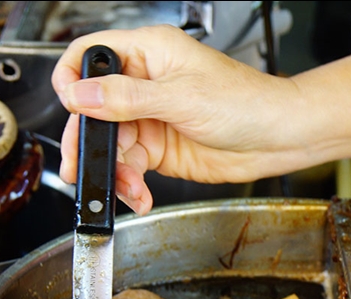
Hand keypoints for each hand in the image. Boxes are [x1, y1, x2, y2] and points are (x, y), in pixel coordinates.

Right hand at [52, 25, 304, 213]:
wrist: (279, 138)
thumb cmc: (247, 102)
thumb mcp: (182, 97)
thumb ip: (128, 98)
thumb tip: (82, 94)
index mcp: (149, 53)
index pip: (92, 56)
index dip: (74, 79)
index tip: (72, 107)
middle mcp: (146, 83)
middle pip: (94, 108)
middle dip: (87, 140)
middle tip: (80, 165)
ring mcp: (152, 117)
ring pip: (111, 143)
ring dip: (113, 170)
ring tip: (127, 188)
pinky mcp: (161, 149)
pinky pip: (131, 166)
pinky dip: (130, 184)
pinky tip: (138, 194)